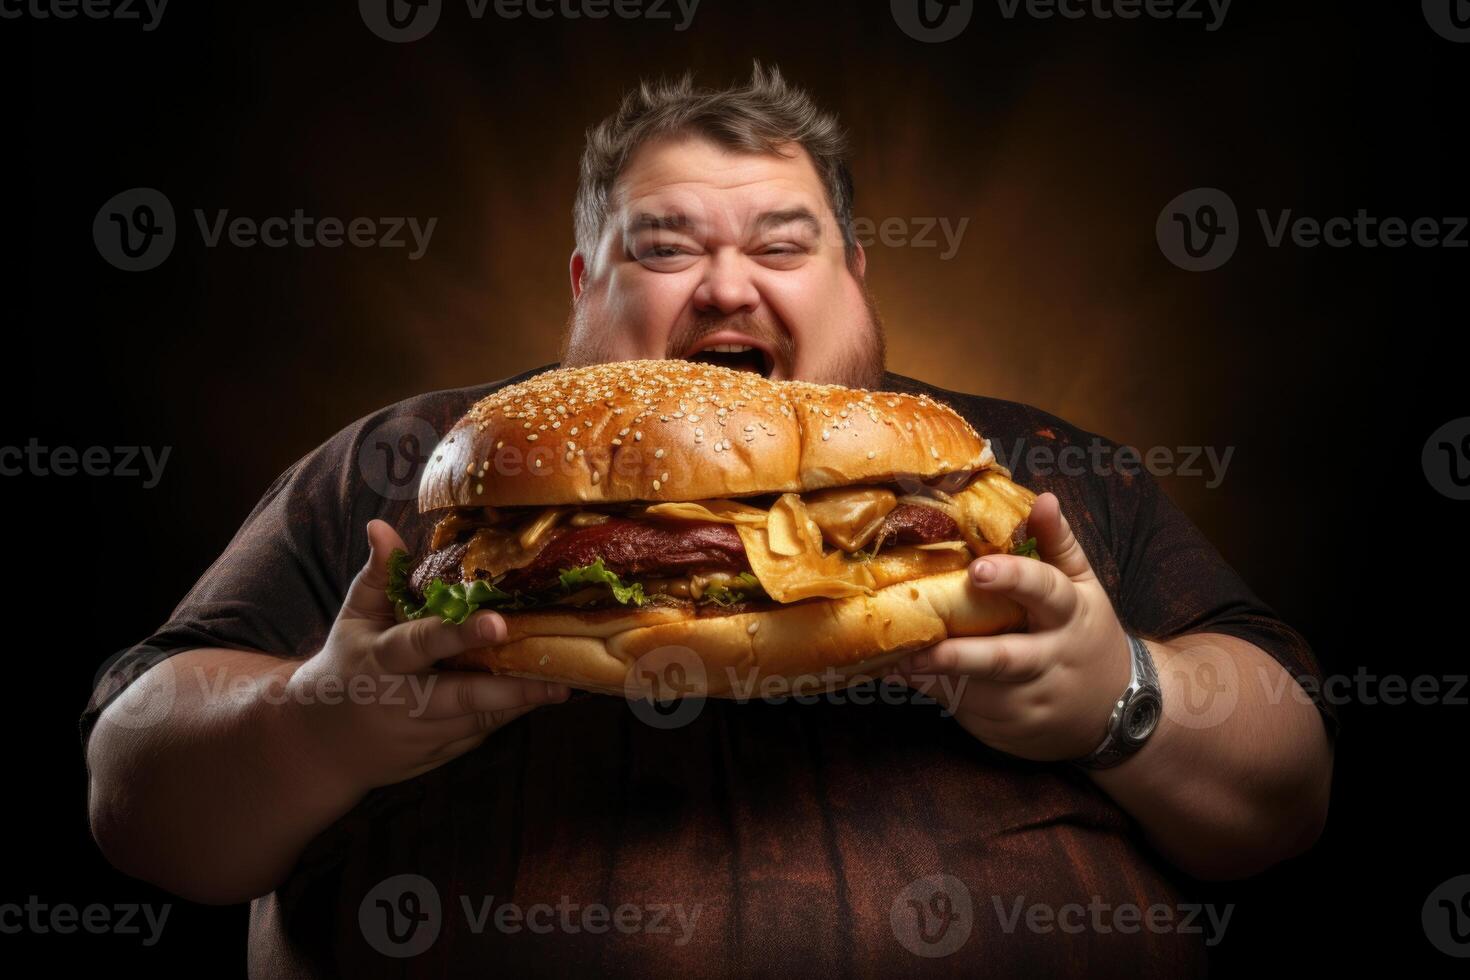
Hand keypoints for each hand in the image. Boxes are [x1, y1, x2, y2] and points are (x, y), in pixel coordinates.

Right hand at [285, 519, 568, 791]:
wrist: (321, 746)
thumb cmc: (345, 666)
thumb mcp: (353, 619)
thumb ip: (377, 576)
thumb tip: (381, 525)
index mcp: (381, 661)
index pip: (422, 644)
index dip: (459, 634)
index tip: (498, 622)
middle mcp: (403, 700)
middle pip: (461, 695)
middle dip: (508, 687)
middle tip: (557, 677)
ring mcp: (423, 733)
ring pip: (479, 717)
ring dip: (522, 701)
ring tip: (564, 682)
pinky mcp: (440, 752)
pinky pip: (481, 731)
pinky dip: (509, 714)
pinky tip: (542, 694)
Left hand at [889, 492, 1133, 761]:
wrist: (1115, 712)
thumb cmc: (1086, 634)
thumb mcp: (1084, 588)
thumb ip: (1058, 544)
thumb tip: (1042, 498)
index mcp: (1070, 615)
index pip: (1045, 592)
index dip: (1013, 579)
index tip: (978, 569)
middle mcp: (1050, 660)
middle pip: (1005, 658)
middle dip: (959, 655)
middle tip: (914, 648)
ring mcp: (1029, 701)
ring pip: (976, 691)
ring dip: (932, 676)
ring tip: (889, 658)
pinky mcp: (1008, 728)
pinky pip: (964, 709)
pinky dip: (932, 692)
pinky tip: (900, 674)